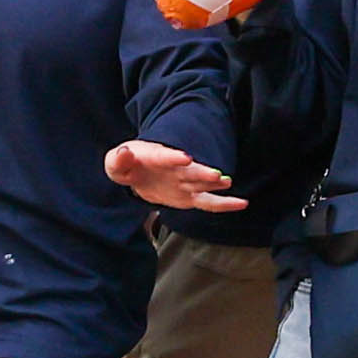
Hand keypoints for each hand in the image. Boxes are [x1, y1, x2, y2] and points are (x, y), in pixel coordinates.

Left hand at [108, 138, 241, 212]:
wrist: (137, 171)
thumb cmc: (127, 165)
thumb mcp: (115, 163)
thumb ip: (118, 160)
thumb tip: (123, 154)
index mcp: (156, 156)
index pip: (165, 157)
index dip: (174, 157)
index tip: (185, 157)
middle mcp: (175, 168)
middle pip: (189, 171)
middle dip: (201, 172)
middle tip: (214, 174)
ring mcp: (185, 182)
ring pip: (201, 184)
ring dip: (213, 183)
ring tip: (226, 182)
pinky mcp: (190, 197)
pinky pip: (208, 202)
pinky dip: (224, 204)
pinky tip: (241, 203)